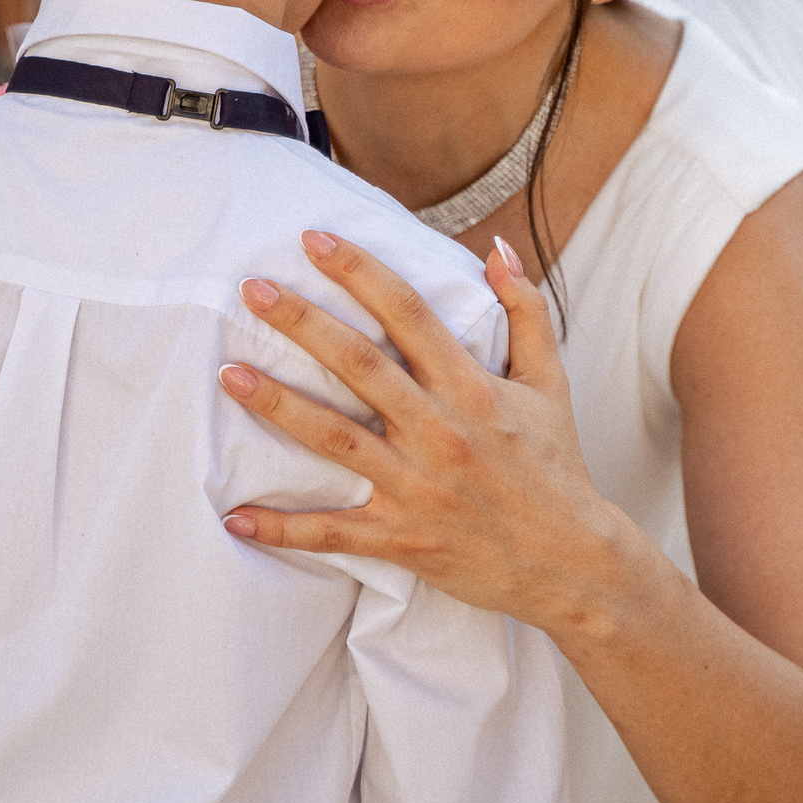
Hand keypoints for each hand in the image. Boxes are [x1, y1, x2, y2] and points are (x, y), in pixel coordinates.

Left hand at [219, 231, 662, 639]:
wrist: (572, 562)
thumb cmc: (556, 468)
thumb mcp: (550, 382)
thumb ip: (525, 311)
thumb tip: (498, 248)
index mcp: (472, 388)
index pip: (408, 314)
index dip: (360, 272)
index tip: (315, 240)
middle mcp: (439, 431)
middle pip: (359, 366)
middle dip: (302, 322)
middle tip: (252, 290)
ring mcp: (416, 487)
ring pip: (334, 439)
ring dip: (278, 405)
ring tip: (229, 374)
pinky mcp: (402, 538)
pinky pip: (333, 533)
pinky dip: (283, 528)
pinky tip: (235, 517)